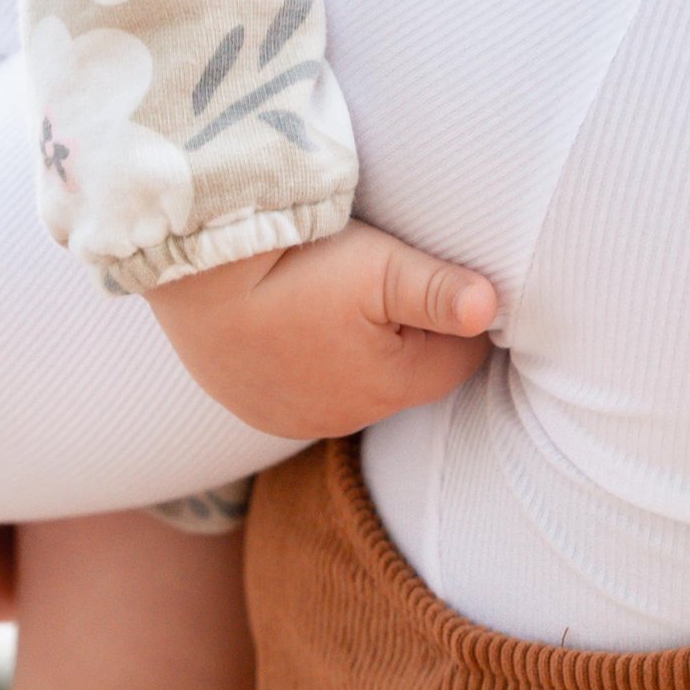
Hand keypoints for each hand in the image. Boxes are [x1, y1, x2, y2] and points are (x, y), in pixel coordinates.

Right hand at [147, 222, 501, 436]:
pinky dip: (317, 363)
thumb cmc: (297, 268)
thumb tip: (493, 308)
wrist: (197, 276)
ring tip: (346, 298)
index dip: (463, 318)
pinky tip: (303, 323)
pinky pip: (309, 392)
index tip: (448, 281)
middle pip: (410, 375)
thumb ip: (442, 292)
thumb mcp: (382, 269)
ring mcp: (295, 420)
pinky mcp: (257, 410)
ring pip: (359, 385)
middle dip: (416, 336)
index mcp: (389, 389)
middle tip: (396, 282)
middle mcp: (345, 419)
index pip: (461, 360)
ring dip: (364, 351)